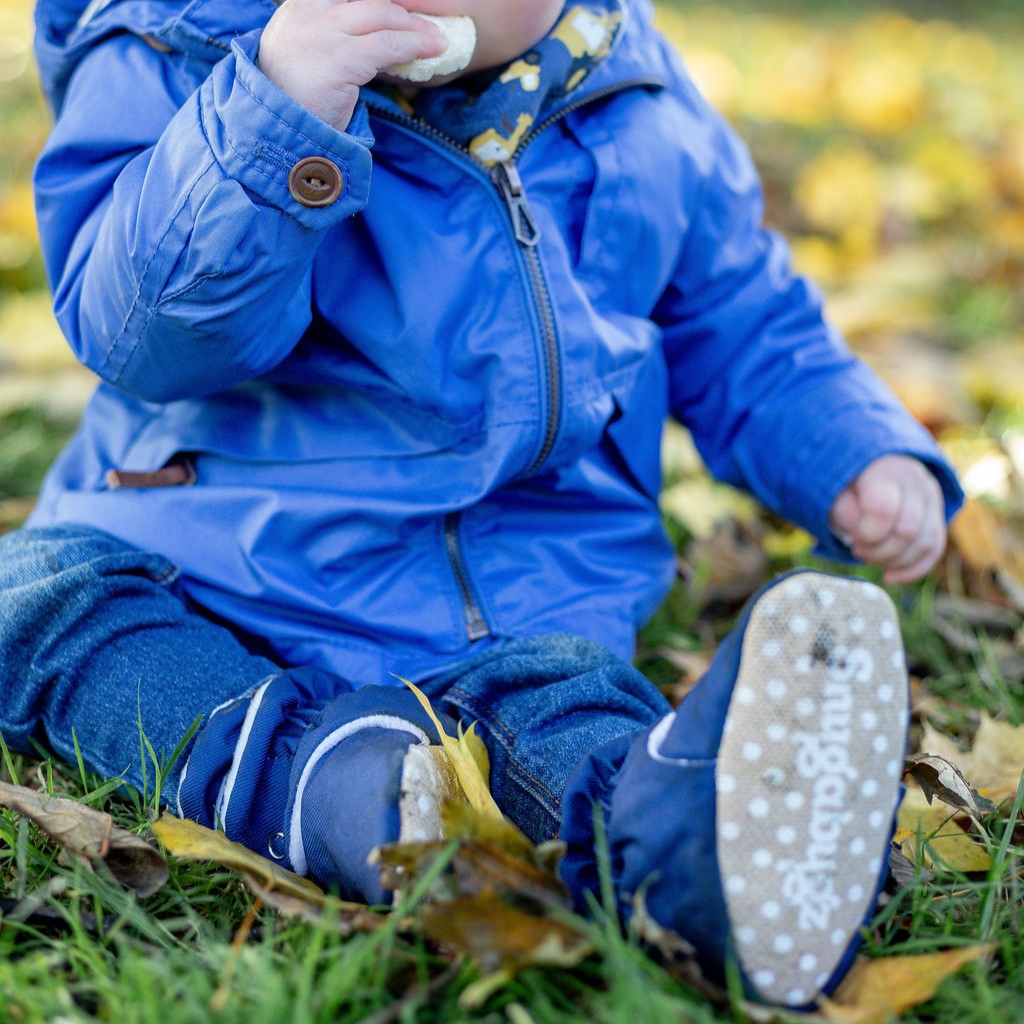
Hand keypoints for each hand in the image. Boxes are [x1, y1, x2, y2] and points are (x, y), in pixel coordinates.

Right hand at [258, 0, 445, 130]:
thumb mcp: (309, 55)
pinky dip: (415, 45)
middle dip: (402, 7)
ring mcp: (321, 32)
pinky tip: (434, 49)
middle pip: (369, 0)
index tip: (403, 7)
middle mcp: (307, 11)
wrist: (276, 132)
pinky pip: (387, 45)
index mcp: (299, 7)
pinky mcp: (338, 58)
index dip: (383, 3)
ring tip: (437, 37)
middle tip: (428, 20)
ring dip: (415, 26)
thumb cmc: (297, 101)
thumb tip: (375, 34)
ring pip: (381, 15)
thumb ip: (333, 36)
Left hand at [829, 454, 945, 583]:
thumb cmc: (849, 485)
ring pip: (924, 544)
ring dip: (893, 562)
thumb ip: (844, 511)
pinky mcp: (937, 518)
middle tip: (857, 549)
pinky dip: (912, 570)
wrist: (872, 469)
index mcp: (886, 471)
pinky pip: (934, 550)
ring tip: (869, 557)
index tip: (853, 537)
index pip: (884, 510)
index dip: (867, 534)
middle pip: (907, 532)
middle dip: (878, 551)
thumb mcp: (837, 492)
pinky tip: (888, 577)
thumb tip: (864, 536)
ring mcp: (932, 501)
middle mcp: (916, 483)